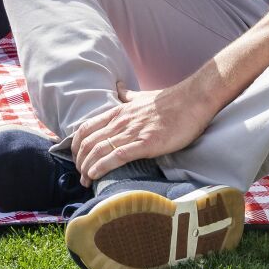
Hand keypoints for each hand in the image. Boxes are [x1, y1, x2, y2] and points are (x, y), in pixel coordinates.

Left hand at [72, 79, 215, 182]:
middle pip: (88, 142)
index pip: (86, 128)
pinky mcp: (146, 143)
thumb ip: (127, 95)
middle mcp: (120, 122)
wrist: (192, 100)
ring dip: (87, 168)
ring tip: (85, 181)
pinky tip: (95, 175)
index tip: (76, 157)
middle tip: (80, 175)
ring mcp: (132, 132)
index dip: (76, 145)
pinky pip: (117, 156)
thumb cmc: (169, 100)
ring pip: (99, 150)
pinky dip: (102, 167)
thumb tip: (118, 88)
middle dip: (79, 161)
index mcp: (118, 112)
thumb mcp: (142, 96)